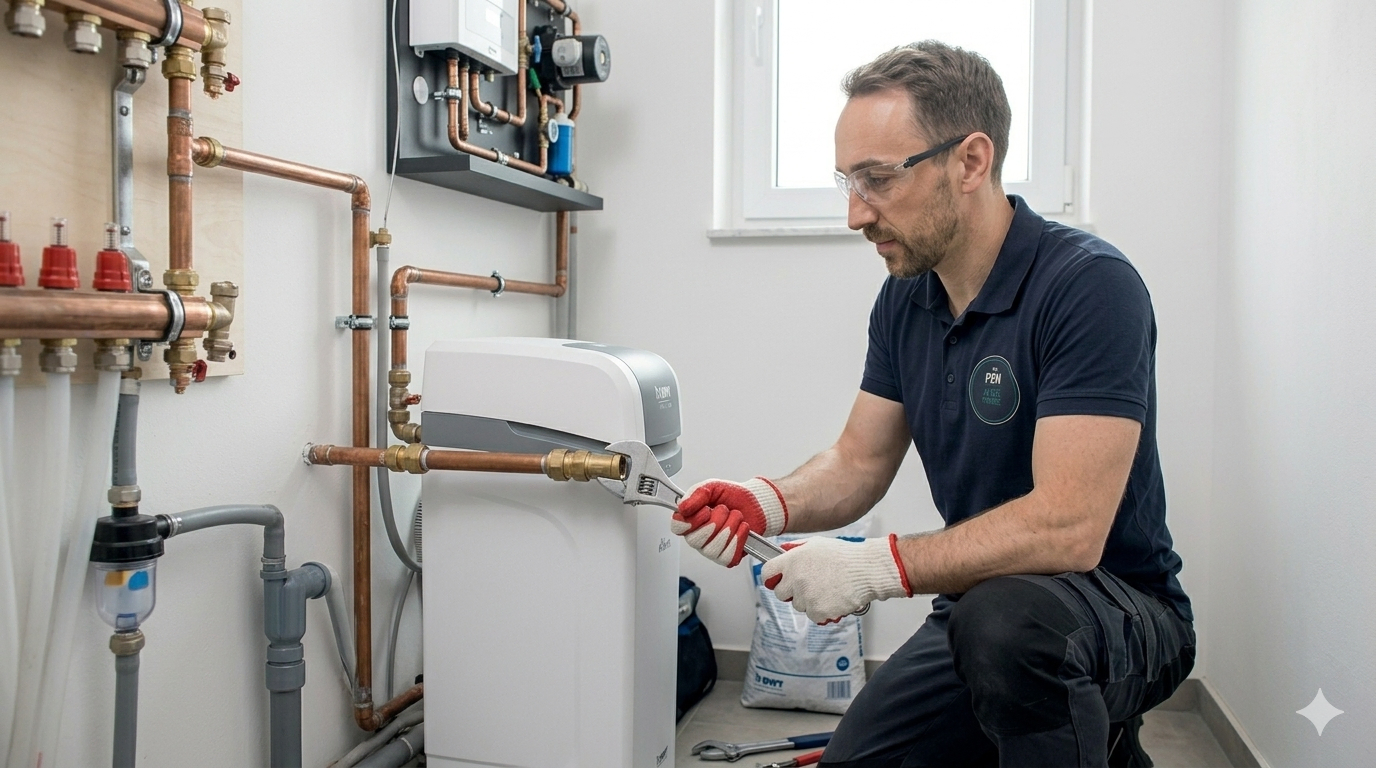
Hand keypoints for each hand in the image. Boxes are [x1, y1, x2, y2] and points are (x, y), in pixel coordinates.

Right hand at [671, 478, 788, 566]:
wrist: (755, 503)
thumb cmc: (731, 496)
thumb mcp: (712, 487)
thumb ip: (696, 494)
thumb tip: (682, 507)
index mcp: (689, 519)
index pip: (677, 527)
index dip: (690, 520)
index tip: (706, 509)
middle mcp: (697, 537)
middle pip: (695, 539)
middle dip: (716, 520)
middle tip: (724, 510)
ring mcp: (711, 550)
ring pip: (713, 548)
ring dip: (730, 527)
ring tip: (736, 517)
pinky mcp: (727, 558)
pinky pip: (728, 556)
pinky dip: (739, 539)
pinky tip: (741, 528)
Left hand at [762, 534, 912, 623]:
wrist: (865, 571)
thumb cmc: (844, 556)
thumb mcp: (816, 544)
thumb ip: (796, 549)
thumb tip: (782, 551)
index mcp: (792, 560)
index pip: (766, 573)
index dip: (772, 578)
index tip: (777, 580)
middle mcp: (795, 579)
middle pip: (780, 593)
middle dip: (791, 591)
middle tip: (808, 586)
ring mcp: (806, 596)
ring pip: (798, 606)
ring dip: (809, 601)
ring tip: (827, 589)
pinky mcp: (817, 611)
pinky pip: (813, 616)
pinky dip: (822, 612)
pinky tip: (832, 599)